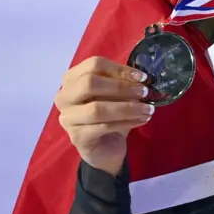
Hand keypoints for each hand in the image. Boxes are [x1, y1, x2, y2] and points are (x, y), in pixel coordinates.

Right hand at [55, 56, 153, 177]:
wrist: (105, 147)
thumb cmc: (111, 114)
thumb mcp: (117, 94)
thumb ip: (123, 82)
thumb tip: (141, 77)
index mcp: (72, 79)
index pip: (94, 65)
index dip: (119, 69)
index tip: (142, 77)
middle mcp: (64, 97)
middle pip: (89, 83)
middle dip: (121, 87)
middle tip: (144, 93)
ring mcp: (67, 118)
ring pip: (97, 108)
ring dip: (127, 107)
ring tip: (148, 109)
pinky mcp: (76, 138)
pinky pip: (103, 127)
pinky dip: (126, 122)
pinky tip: (142, 120)